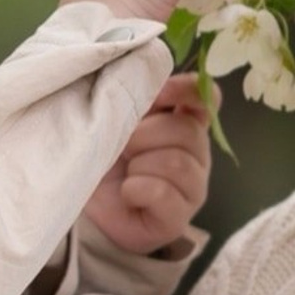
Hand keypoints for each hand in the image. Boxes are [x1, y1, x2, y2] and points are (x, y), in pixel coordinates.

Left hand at [83, 77, 210, 257]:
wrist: (89, 214)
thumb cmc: (102, 162)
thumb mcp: (113, 123)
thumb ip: (131, 99)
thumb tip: (140, 77)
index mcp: (182, 122)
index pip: (205, 97)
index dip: (188, 90)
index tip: (160, 93)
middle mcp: (195, 153)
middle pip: (186, 131)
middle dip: (144, 135)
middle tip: (121, 146)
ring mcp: (192, 187)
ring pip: (176, 163)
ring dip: (139, 165)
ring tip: (124, 173)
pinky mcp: (178, 218)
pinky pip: (164, 193)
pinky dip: (137, 189)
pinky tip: (127, 192)